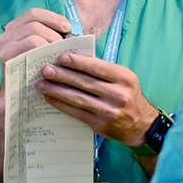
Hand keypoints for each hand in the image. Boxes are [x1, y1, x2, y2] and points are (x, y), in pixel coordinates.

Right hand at [0, 8, 71, 68]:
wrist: (18, 96)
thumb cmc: (34, 71)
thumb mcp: (40, 50)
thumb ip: (48, 35)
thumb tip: (69, 27)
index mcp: (14, 28)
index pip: (34, 14)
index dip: (53, 17)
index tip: (67, 27)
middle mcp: (6, 35)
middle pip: (35, 23)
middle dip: (54, 33)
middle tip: (65, 45)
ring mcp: (4, 46)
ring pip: (34, 35)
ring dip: (51, 43)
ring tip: (59, 55)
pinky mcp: (6, 57)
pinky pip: (31, 47)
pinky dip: (45, 51)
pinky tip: (52, 61)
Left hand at [36, 51, 158, 143]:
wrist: (141, 125)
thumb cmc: (128, 96)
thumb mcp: (123, 79)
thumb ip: (103, 71)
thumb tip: (74, 60)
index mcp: (124, 78)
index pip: (98, 68)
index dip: (79, 62)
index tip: (62, 57)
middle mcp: (118, 94)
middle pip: (85, 82)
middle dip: (63, 76)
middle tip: (46, 70)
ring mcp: (108, 111)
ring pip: (78, 98)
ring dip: (57, 91)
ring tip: (42, 84)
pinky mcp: (99, 124)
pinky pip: (76, 112)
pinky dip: (61, 105)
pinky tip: (50, 98)